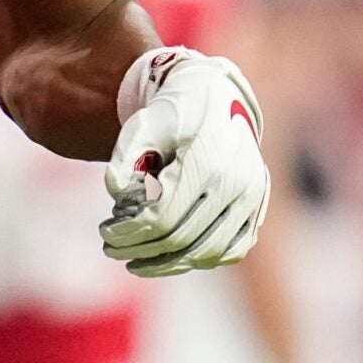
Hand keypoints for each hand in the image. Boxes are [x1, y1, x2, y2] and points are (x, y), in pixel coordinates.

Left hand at [100, 51, 269, 277]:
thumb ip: (124, 157)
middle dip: (140, 250)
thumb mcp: (141, 124)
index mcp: (206, 160)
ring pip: (208, 252)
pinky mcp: (257, 208)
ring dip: (167, 264)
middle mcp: (236, 182)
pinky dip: (200, 260)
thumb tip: (116, 193)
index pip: (164, 217)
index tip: (105, 234)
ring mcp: (252, 198)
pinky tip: (170, 258)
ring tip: (135, 262)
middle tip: (111, 249)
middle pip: (182, 239)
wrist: (217, 97)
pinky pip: (232, 249)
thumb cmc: (172, 113)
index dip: (129, 234)